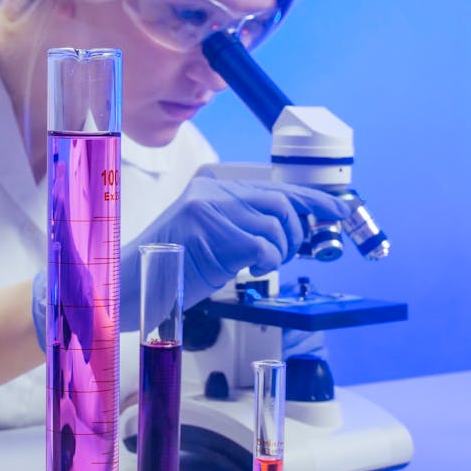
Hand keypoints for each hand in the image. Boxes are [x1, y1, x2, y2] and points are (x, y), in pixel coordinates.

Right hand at [119, 177, 349, 331]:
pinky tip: (249, 269)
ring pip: (275, 226)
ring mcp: (211, 210)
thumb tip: (292, 228)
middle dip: (295, 233)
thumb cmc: (170, 268)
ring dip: (278, 253)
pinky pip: (263, 246)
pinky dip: (266, 262)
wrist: (130, 284)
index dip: (313, 199)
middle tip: (286, 254)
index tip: (340, 211)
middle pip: (281, 203)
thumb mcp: (212, 237)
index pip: (275, 186)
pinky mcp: (213, 233)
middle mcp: (212, 191)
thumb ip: (244, 224)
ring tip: (259, 265)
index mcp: (212, 187)